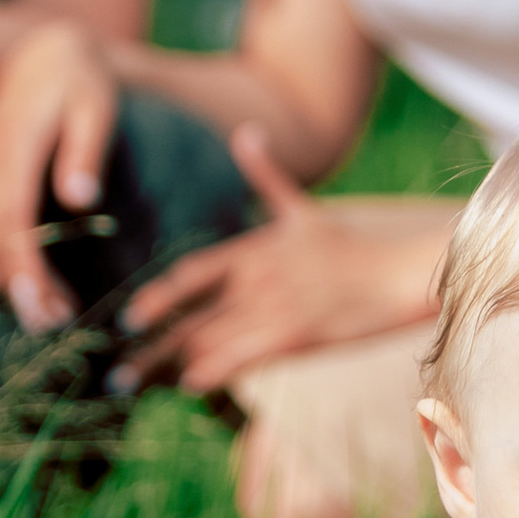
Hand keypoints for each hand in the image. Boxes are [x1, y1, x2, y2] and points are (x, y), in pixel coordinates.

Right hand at [0, 21, 120, 335]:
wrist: (46, 51)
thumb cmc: (82, 81)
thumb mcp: (96, 104)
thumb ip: (87, 149)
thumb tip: (80, 198)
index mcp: (14, 141)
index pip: (13, 214)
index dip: (21, 261)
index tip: (36, 301)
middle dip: (16, 282)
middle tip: (49, 325)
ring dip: (0, 275)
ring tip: (38, 316)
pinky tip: (2, 286)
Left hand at [121, 130, 438, 393]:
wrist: (402, 271)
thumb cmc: (356, 245)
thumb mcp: (304, 208)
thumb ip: (267, 176)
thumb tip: (245, 131)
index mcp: (256, 249)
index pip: (191, 274)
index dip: (155, 298)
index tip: (126, 319)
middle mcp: (257, 278)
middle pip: (190, 316)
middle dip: (149, 345)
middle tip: (115, 371)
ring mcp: (275, 307)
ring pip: (209, 341)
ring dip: (170, 366)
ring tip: (136, 386)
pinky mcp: (298, 335)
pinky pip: (245, 355)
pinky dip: (215, 369)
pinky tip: (190, 385)